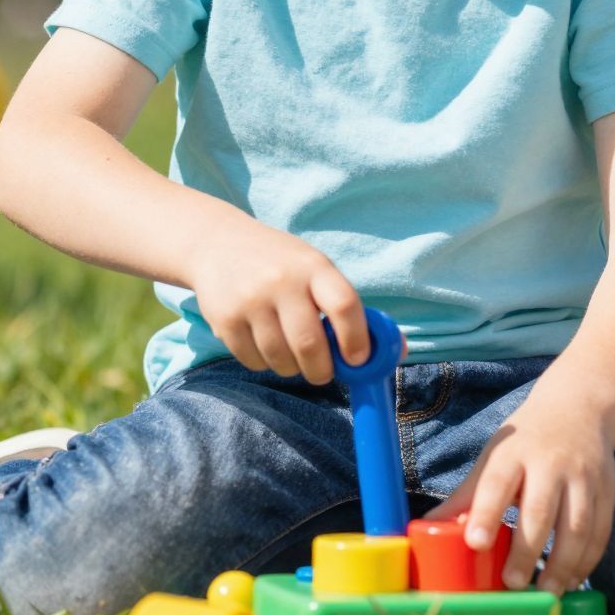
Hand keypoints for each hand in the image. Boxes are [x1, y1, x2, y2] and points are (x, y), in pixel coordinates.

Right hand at [189, 226, 368, 384]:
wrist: (216, 243)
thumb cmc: (280, 262)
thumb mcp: (316, 268)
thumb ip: (349, 307)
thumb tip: (398, 349)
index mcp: (313, 266)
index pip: (344, 305)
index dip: (357, 340)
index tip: (358, 360)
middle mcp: (281, 282)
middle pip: (310, 345)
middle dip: (322, 370)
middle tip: (324, 372)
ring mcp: (250, 301)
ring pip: (281, 360)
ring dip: (292, 368)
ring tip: (291, 352)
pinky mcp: (225, 320)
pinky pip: (254, 362)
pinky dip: (264, 363)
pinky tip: (263, 342)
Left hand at [422, 386, 614, 595]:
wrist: (578, 410)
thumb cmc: (525, 443)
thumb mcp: (493, 458)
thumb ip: (467, 495)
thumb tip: (427, 527)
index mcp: (513, 453)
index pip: (497, 483)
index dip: (487, 513)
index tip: (475, 543)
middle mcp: (550, 463)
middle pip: (540, 510)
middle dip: (527, 550)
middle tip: (514, 583)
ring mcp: (583, 477)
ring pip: (577, 526)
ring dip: (563, 564)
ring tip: (547, 592)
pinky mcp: (607, 490)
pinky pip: (600, 531)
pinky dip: (587, 561)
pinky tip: (572, 580)